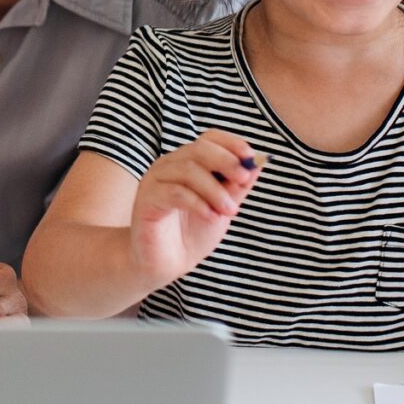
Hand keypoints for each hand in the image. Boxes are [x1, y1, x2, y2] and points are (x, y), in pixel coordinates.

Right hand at [131, 131, 262, 286]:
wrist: (166, 265)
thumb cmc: (192, 234)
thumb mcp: (222, 208)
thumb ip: (236, 187)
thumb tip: (256, 164)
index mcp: (188, 162)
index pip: (209, 139)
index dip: (231, 144)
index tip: (250, 157)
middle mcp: (169, 166)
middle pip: (198, 149)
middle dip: (226, 162)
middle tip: (244, 180)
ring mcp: (155, 181)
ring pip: (188, 170)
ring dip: (215, 190)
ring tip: (229, 211)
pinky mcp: (146, 200)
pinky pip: (175, 192)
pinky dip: (198, 203)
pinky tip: (211, 217)